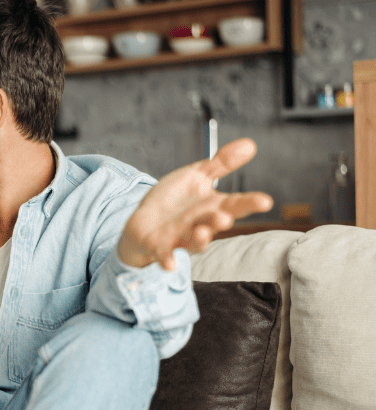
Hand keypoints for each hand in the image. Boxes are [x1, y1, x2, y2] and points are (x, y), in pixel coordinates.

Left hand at [118, 138, 273, 270]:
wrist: (144, 221)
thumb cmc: (175, 200)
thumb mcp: (196, 176)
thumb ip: (221, 164)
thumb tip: (250, 144)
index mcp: (212, 206)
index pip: (235, 204)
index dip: (250, 203)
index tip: (265, 201)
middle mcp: (200, 224)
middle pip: (215, 223)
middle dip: (221, 221)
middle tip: (225, 217)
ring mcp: (180, 237)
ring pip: (194, 241)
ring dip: (200, 239)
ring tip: (202, 232)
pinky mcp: (160, 246)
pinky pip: (165, 255)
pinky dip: (168, 259)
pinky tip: (170, 264)